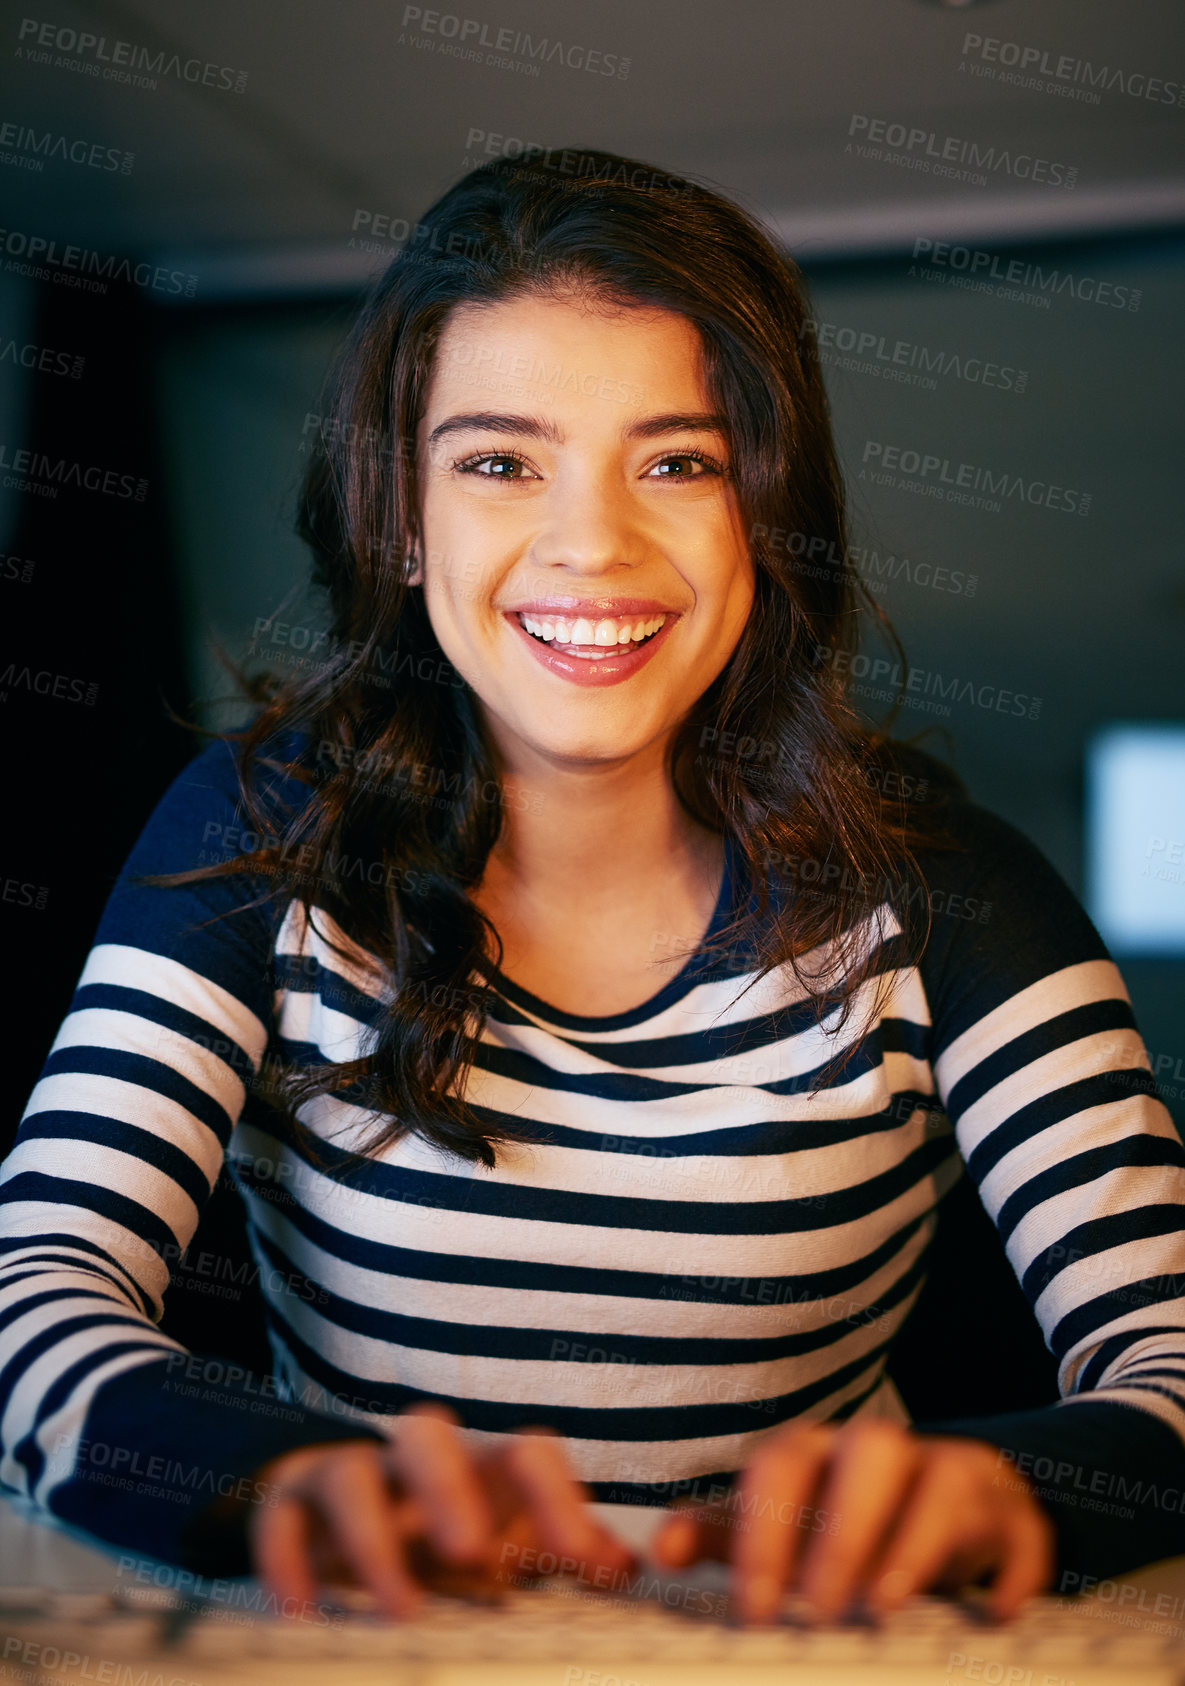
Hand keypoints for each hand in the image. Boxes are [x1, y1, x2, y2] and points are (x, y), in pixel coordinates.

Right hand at [249, 1403, 633, 1617]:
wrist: (343, 1518)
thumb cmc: (448, 1535)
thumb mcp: (508, 1546)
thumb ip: (565, 1554)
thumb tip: (631, 1564)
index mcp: (479, 1467)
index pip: (525, 1455)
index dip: (558, 1499)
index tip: (585, 1563)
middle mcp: (414, 1463)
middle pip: (430, 1435)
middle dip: (450, 1486)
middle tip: (471, 1554)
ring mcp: (347, 1476)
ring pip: (352, 1473)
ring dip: (374, 1538)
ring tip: (400, 1612)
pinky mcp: (290, 1507)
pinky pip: (281, 1520)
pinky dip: (288, 1563)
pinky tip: (303, 1615)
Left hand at [649, 1420, 1054, 1623]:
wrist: (955, 1502)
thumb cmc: (847, 1521)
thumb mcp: (785, 1529)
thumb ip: (727, 1537)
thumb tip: (661, 1548)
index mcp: (822, 1452)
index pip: (784, 1462)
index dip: (765, 1528)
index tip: (751, 1608)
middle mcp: (887, 1452)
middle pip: (868, 1452)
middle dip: (842, 1529)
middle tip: (816, 1612)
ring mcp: (956, 1475)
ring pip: (943, 1477)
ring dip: (914, 1541)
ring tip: (882, 1607)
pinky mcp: (1013, 1517)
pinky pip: (1022, 1534)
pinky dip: (1012, 1574)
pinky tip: (991, 1615)